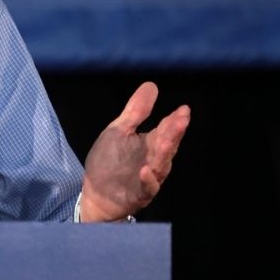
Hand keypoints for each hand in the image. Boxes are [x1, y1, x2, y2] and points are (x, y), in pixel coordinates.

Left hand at [79, 82, 190, 221]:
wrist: (95, 193)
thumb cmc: (109, 160)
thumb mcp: (119, 130)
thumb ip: (136, 111)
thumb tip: (151, 85)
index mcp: (150, 144)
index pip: (166, 130)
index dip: (175, 121)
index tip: (184, 110)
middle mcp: (153, 160)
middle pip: (166, 146)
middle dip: (174, 134)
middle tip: (181, 120)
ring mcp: (148, 178)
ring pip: (160, 166)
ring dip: (163, 154)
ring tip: (165, 140)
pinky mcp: (138, 194)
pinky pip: (146, 188)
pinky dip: (147, 180)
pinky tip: (145, 170)